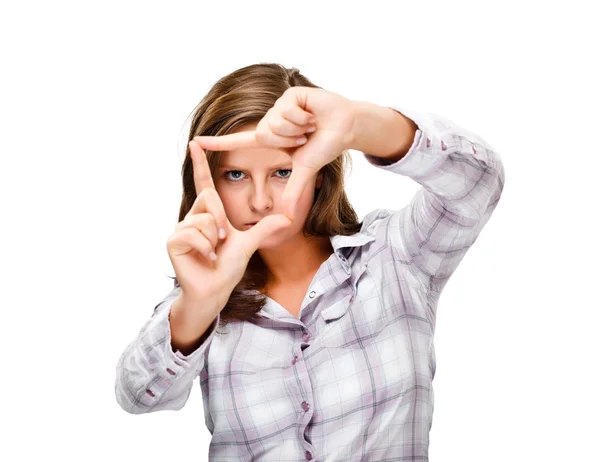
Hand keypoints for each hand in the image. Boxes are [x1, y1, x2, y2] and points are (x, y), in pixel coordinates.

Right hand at [166, 139, 292, 308]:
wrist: (216, 289)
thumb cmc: (228, 267)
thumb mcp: (250, 243)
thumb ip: (266, 228)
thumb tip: (289, 217)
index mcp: (209, 213)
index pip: (204, 183)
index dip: (200, 163)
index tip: (195, 142)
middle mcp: (193, 216)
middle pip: (210, 199)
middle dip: (222, 221)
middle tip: (224, 240)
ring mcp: (181, 228)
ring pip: (204, 220)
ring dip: (214, 239)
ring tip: (212, 252)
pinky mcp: (173, 241)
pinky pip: (193, 234)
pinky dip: (205, 248)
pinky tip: (205, 258)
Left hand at [192, 86, 356, 219]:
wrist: (346, 127)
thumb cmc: (325, 146)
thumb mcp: (305, 171)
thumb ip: (293, 192)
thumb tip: (288, 220)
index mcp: (270, 139)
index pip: (238, 142)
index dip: (217, 144)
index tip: (196, 142)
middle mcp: (270, 122)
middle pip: (264, 134)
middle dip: (289, 139)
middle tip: (306, 136)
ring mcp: (278, 107)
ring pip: (276, 122)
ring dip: (298, 128)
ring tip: (310, 125)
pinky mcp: (288, 95)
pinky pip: (287, 110)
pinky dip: (304, 117)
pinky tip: (313, 114)